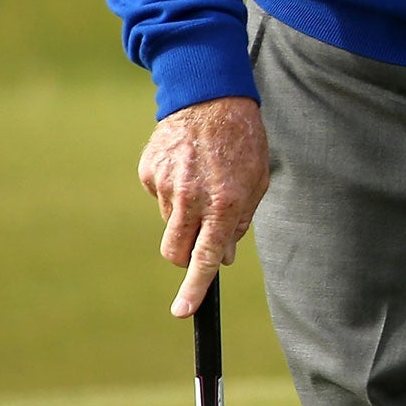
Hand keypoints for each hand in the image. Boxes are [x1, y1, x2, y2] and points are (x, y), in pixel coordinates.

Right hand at [138, 95, 269, 317]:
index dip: (195, 288)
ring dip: (183, 213)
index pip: (206, 257)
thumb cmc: (242, 139)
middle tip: (199, 232)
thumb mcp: (256, 180)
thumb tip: (225, 257)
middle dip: (184, 253)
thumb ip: (240, 222)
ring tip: (201, 177)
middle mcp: (191, 197)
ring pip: (169, 222)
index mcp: (224, 202)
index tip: (184, 312)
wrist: (210, 94)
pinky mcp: (148, 171)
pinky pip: (158, 196)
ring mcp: (165, 185)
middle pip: (175, 251)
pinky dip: (171, 188)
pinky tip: (186, 164)